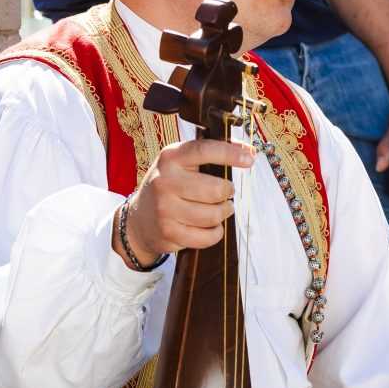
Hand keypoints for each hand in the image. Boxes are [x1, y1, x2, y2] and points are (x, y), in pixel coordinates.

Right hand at [112, 139, 254, 267]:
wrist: (139, 219)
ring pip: (213, 215)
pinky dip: (215, 233)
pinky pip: (207, 237)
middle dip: (227, 192)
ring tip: (220, 209)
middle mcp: (165, 181)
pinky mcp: (169, 233)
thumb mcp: (181, 162)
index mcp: (171, 157)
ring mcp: (165, 209)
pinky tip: (210, 226)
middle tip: (226, 193)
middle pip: (215, 189)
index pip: (205, 150)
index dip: (230, 153)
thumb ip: (211, 153)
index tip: (249, 158)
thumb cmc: (169, 185)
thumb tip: (248, 150)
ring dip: (223, 213)